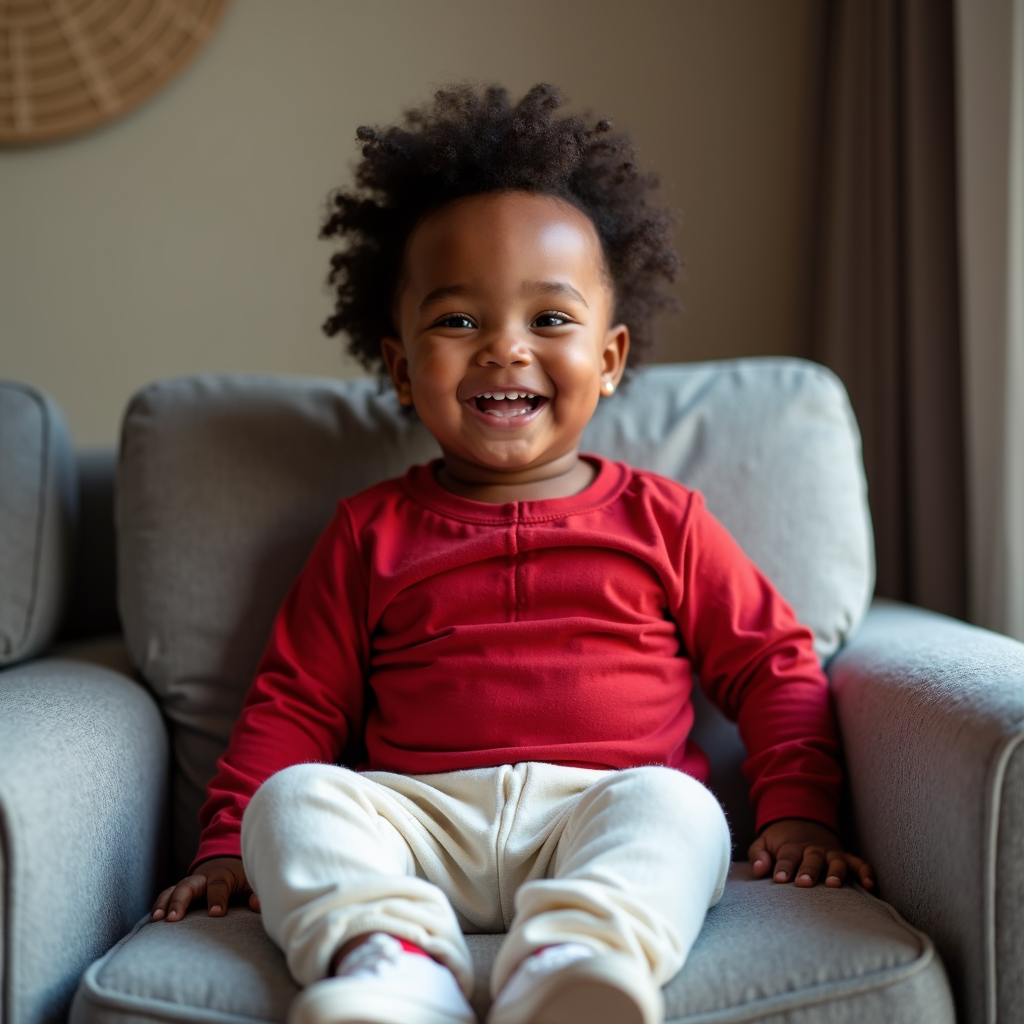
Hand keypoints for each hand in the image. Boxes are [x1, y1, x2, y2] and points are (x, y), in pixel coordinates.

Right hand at [150, 856, 260, 920]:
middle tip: (173, 918)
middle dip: (180, 900)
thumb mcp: (252, 880)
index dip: (217, 898)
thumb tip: (257, 905)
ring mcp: (190, 883)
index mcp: (223, 874)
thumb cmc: (241, 874)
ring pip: (174, 889)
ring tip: (156, 919)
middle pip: (189, 885)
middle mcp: (203, 878)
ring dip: (164, 903)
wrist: (228, 858)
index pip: (218, 885)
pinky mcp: (182, 891)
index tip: (216, 913)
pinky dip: (159, 905)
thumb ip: (256, 892)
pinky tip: (152, 920)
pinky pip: (168, 895)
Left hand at [748, 819, 873, 889]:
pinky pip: (858, 863)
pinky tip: (870, 885)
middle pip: (811, 860)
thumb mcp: (763, 843)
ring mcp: (830, 853)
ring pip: (835, 861)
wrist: (800, 822)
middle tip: (804, 883)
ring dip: (836, 871)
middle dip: (809, 871)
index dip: (783, 868)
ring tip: (833, 885)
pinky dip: (865, 871)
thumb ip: (759, 854)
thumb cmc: (780, 841)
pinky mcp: (844, 857)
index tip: (779, 879)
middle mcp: (812, 850)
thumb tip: (758, 869)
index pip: (787, 858)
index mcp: (791, 847)